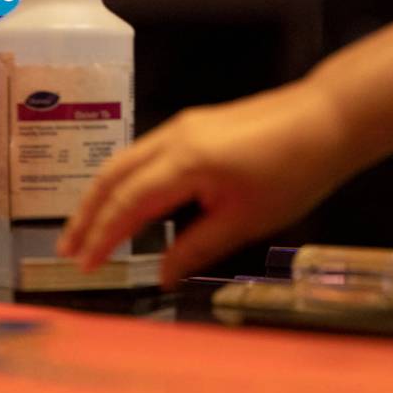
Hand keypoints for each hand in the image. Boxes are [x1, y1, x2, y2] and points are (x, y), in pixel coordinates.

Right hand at [58, 80, 355, 287]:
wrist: (325, 118)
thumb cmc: (294, 172)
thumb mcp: (246, 220)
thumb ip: (197, 246)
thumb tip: (162, 274)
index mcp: (185, 162)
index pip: (127, 203)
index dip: (102, 236)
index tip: (84, 265)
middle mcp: (171, 138)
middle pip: (112, 175)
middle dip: (86, 214)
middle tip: (67, 248)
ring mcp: (179, 126)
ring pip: (123, 161)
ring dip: (100, 195)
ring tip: (85, 229)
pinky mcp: (190, 125)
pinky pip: (141, 154)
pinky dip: (122, 181)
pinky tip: (123, 201)